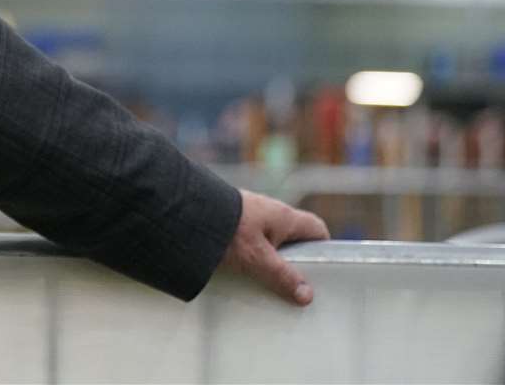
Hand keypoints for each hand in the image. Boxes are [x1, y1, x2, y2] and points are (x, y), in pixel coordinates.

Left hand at [219, 189, 330, 304]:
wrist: (181, 208)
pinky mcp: (228, 221)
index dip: (323, 249)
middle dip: (293, 261)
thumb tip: (308, 295)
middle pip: (291, 239)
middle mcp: (268, 213)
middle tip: (292, 286)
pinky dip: (248, 256)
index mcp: (283, 216)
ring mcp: (247, 216)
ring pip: (268, 242)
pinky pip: (247, 241)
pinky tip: (240, 273)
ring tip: (265, 285)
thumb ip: (282, 276)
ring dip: (268, 261)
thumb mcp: (256, 257)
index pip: (315, 229)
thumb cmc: (224, 228)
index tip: (323, 272)